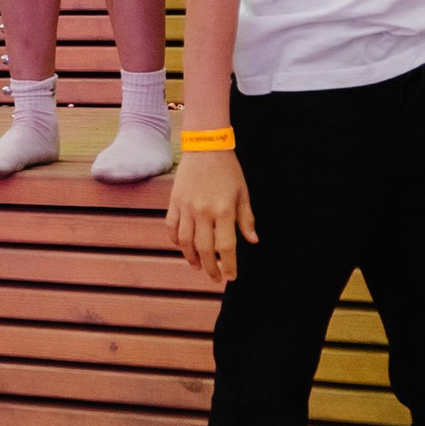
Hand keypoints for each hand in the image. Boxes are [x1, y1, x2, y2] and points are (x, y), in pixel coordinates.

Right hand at [168, 148, 255, 285]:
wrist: (205, 147)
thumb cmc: (228, 170)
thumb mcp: (243, 193)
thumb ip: (246, 218)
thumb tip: (252, 240)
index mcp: (223, 210)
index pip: (226, 246)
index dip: (229, 265)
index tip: (231, 277)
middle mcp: (203, 212)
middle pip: (205, 249)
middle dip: (211, 268)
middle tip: (216, 278)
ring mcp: (186, 207)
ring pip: (185, 242)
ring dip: (192, 258)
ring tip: (198, 266)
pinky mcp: (175, 202)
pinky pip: (171, 227)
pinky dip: (176, 241)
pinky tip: (183, 247)